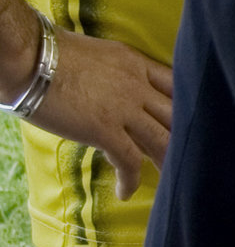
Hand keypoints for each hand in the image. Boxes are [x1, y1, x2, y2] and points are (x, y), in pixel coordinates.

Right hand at [27, 30, 173, 200]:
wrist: (30, 59)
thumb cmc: (52, 54)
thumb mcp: (100, 55)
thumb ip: (117, 72)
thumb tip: (115, 89)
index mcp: (136, 63)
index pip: (176, 84)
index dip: (186, 104)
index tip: (190, 120)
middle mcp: (137, 85)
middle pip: (176, 114)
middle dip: (185, 136)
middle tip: (189, 156)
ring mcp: (124, 108)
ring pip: (163, 140)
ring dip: (168, 163)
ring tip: (170, 180)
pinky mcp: (105, 129)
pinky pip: (129, 161)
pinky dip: (130, 180)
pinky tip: (125, 192)